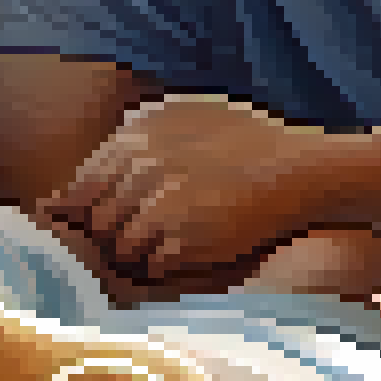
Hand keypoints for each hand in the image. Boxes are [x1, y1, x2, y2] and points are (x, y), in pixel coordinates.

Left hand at [40, 96, 345, 280]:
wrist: (299, 170)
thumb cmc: (249, 141)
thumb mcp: (190, 113)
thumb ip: (140, 128)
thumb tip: (99, 157)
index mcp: (139, 137)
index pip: (81, 186)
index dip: (84, 209)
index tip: (97, 219)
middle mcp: (142, 168)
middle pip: (99, 221)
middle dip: (111, 234)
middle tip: (138, 236)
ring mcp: (161, 205)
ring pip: (122, 248)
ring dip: (137, 254)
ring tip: (164, 247)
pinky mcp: (184, 239)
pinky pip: (153, 266)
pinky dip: (164, 268)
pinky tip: (185, 255)